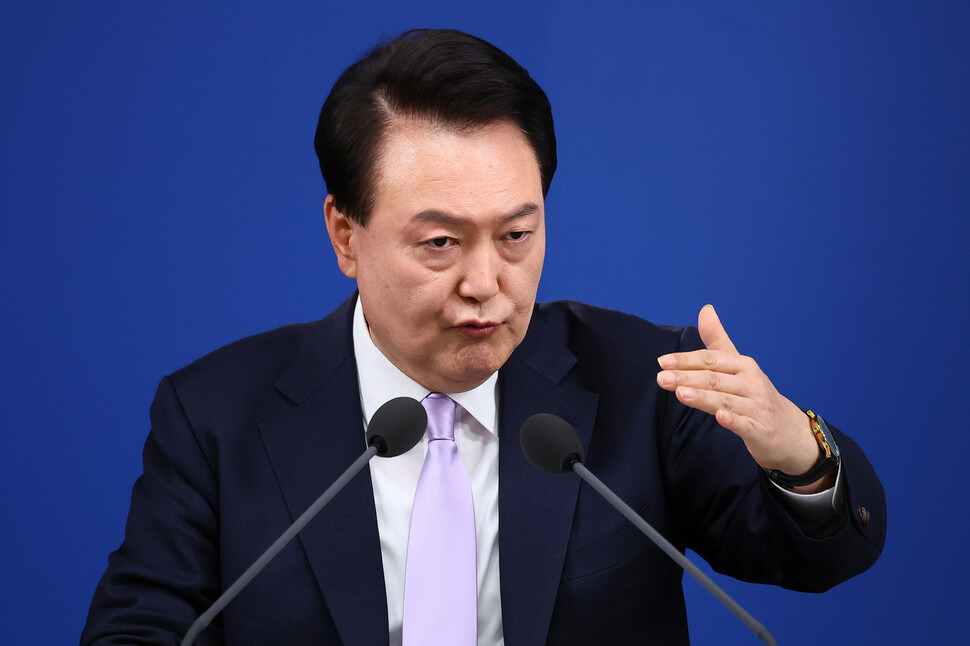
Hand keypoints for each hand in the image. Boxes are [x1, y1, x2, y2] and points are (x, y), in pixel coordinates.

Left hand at [656, 305, 820, 480]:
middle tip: (661, 378)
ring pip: (727, 400)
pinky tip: (719, 417)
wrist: (791, 431)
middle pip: (715, 379)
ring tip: (680, 393)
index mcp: (743, 366)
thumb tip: (705, 309)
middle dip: (687, 377)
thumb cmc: (757, 396)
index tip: (662, 362)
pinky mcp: (763, 431)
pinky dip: (734, 421)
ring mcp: (759, 408)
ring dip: (704, 397)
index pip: (711, 360)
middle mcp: (752, 384)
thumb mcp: (739, 366)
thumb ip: (718, 340)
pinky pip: (747, 425)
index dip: (686, 360)